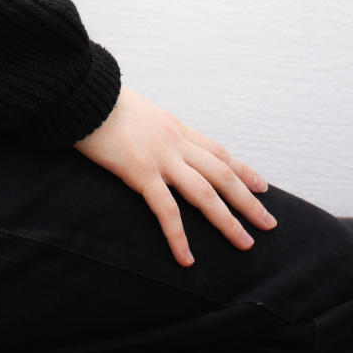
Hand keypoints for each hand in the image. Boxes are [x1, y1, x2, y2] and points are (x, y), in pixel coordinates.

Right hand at [74, 87, 277, 266]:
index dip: (242, 170)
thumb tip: (157, 140)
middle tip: (269, 223)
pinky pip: (166, 210)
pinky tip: (187, 258)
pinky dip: (178, 236)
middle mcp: (175, 141)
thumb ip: (154, 129)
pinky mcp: (140, 171)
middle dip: (247, 200)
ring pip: (205, 192)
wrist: (84, 93)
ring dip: (228, 220)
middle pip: (221, 173)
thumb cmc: (103, 101)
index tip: (262, 186)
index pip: (217, 151)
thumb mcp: (139, 112)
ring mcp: (160, 157)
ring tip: (245, 243)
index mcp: (175, 127)